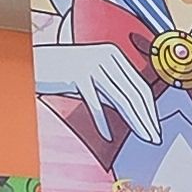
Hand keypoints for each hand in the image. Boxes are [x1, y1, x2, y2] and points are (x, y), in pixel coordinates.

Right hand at [35, 39, 165, 142]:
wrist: (35, 62)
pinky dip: (102, 122)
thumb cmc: (65, 73)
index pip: (140, 85)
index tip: (156, 127)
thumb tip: (135, 113)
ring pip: (120, 98)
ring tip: (142, 137)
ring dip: (134, 121)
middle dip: (147, 118)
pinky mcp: (76, 74)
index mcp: (114, 54)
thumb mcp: (94, 77)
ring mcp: (91, 64)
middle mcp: (106, 55)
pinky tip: (108, 137)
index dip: (151, 108)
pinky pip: (94, 103)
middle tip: (154, 137)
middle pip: (134, 92)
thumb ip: (113, 89)